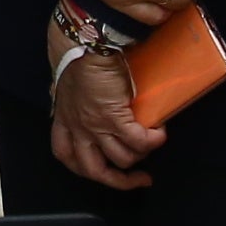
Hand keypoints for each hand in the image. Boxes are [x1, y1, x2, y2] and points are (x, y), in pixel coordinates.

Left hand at [46, 27, 161, 189]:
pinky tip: (160, 133)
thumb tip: (84, 103)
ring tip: (152, 141)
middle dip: (119, 180)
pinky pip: (138, 141)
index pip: (67, 156)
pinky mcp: (115, 118)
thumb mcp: (68, 85)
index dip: (84, 168)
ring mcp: (96, 126)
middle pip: (94, 170)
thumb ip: (74, 100)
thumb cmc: (78, 58)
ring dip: (141, 154)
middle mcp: (78, 129)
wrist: (88, 44)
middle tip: (139, 178)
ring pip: (122, 159)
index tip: (103, 170)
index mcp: (64, 121)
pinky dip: (153, 141)